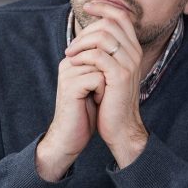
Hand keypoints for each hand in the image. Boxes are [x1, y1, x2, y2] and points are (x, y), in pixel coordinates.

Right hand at [35, 57, 104, 181]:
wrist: (70, 136)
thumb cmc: (85, 113)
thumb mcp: (95, 85)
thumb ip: (101, 67)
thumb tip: (120, 53)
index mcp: (72, 61)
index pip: (100, 50)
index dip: (109, 69)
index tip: (102, 86)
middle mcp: (67, 63)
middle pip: (102, 57)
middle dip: (108, 76)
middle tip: (100, 93)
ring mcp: (68, 73)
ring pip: (102, 67)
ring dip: (106, 85)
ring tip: (96, 98)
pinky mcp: (71, 85)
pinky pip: (98, 79)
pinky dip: (102, 92)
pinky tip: (95, 102)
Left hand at [66, 1, 147, 167]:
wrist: (121, 127)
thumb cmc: (111, 101)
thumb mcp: (109, 72)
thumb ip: (105, 52)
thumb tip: (89, 34)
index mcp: (133, 49)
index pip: (121, 16)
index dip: (103, 7)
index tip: (86, 8)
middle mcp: (134, 53)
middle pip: (110, 22)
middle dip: (86, 29)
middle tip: (72, 46)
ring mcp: (129, 64)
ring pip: (103, 36)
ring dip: (81, 42)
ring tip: (70, 55)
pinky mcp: (120, 75)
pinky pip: (98, 55)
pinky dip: (82, 56)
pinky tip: (73, 64)